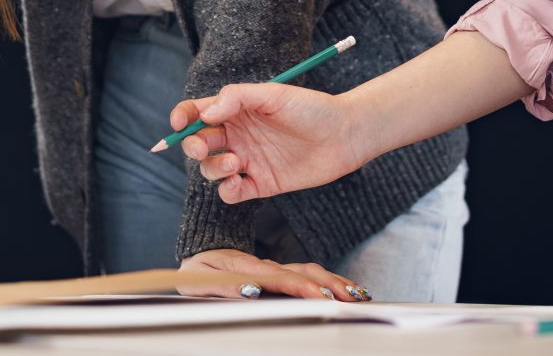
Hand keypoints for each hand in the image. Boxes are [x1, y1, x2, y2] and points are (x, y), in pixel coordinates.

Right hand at [170, 83, 366, 203]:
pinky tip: (238, 182)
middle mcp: (238, 135)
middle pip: (198, 143)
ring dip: (212, 168)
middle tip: (201, 147)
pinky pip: (232, 192)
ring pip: (211, 169)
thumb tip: (205, 114)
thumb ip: (237, 98)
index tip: (178, 123)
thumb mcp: (273, 94)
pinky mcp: (261, 183)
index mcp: (236, 109)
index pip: (197, 112)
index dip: (182, 117)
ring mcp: (248, 160)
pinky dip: (227, 191)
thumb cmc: (311, 108)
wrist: (345, 135)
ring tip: (233, 164)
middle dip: (191, 146)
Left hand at [177, 248, 369, 300]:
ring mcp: (272, 267)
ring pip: (307, 271)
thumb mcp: (199, 280)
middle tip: (348, 299)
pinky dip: (327, 280)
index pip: (278, 277)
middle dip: (326, 285)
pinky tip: (344, 288)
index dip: (300, 286)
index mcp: (244, 266)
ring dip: (333, 282)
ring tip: (355, 294)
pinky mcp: (276, 272)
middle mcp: (262, 265)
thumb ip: (223, 286)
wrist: (196, 254)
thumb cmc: (197, 272)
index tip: (319, 296)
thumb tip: (251, 291)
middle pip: (300, 272)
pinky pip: (305, 273)